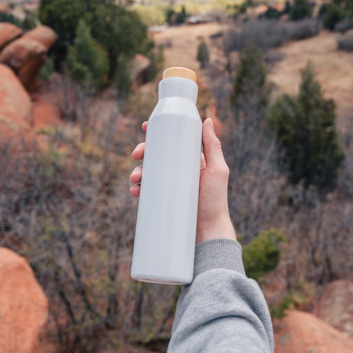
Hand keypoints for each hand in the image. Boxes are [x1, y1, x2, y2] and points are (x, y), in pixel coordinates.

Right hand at [130, 118, 235, 243]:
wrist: (207, 232)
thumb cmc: (216, 200)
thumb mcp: (217, 170)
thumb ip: (213, 146)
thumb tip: (208, 120)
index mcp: (192, 160)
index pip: (173, 140)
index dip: (158, 132)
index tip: (145, 126)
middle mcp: (179, 171)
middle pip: (156, 155)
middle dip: (143, 152)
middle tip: (136, 154)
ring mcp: (170, 186)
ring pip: (149, 172)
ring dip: (137, 171)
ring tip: (135, 178)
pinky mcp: (163, 200)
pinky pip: (146, 191)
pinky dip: (138, 189)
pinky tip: (135, 191)